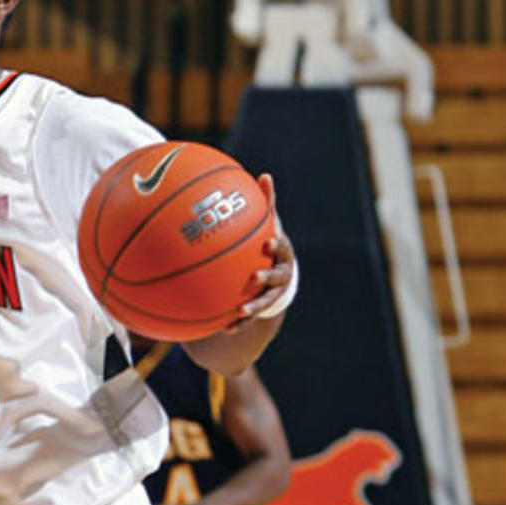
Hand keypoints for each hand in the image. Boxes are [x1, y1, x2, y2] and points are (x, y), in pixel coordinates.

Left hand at [228, 173, 296, 327]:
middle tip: (256, 277)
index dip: (277, 245)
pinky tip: (224, 329)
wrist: (276, 276)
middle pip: (277, 278)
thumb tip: (265, 175)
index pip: (281, 248)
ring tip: (242, 311)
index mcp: (280, 254)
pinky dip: (238, 324)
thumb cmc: (267, 244)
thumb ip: (266, 204)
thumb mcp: (267, 224)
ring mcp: (271, 295)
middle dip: (267, 278)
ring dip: (254, 307)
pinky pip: (249, 319)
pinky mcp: (260, 309)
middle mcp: (280, 276)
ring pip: (265, 302)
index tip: (268, 241)